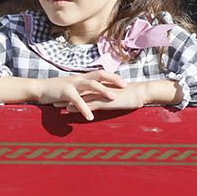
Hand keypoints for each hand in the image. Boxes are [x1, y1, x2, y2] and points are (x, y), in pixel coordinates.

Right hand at [36, 71, 125, 121]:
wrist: (40, 88)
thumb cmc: (59, 89)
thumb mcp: (75, 87)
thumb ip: (85, 89)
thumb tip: (97, 94)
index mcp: (83, 77)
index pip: (101, 73)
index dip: (113, 76)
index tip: (125, 81)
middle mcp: (80, 78)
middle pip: (99, 75)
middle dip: (113, 79)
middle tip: (125, 85)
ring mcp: (73, 84)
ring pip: (91, 85)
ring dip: (103, 91)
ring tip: (114, 98)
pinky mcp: (65, 92)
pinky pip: (77, 100)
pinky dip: (84, 108)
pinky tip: (90, 117)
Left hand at [64, 80, 181, 113]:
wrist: (142, 92)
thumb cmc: (135, 94)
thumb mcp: (121, 95)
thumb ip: (113, 96)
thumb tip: (110, 99)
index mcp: (103, 86)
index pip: (85, 88)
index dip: (75, 91)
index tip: (65, 93)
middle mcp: (99, 89)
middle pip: (79, 91)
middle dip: (66, 95)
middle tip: (54, 98)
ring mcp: (101, 95)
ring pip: (80, 97)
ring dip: (68, 101)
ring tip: (56, 104)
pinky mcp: (104, 101)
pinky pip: (88, 104)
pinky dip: (77, 107)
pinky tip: (69, 110)